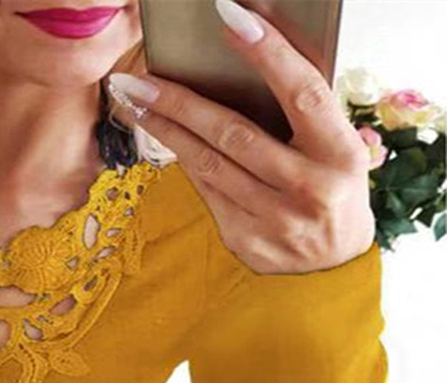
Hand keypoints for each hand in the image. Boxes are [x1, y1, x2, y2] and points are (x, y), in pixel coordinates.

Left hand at [109, 0, 375, 274]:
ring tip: (133, 101)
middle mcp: (308, 189)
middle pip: (234, 134)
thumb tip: (247, 64)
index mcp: (340, 155)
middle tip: (138, 77)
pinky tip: (162, 136)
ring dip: (165, 130)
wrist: (332, 265)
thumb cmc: (333, 191)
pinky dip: (184, 160)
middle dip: (180, 101)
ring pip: (209, 165)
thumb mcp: (337, 151)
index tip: (231, 16)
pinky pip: (206, 191)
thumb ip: (302, 117)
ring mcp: (274, 220)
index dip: (268, 54)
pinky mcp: (246, 241)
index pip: (302, 93)